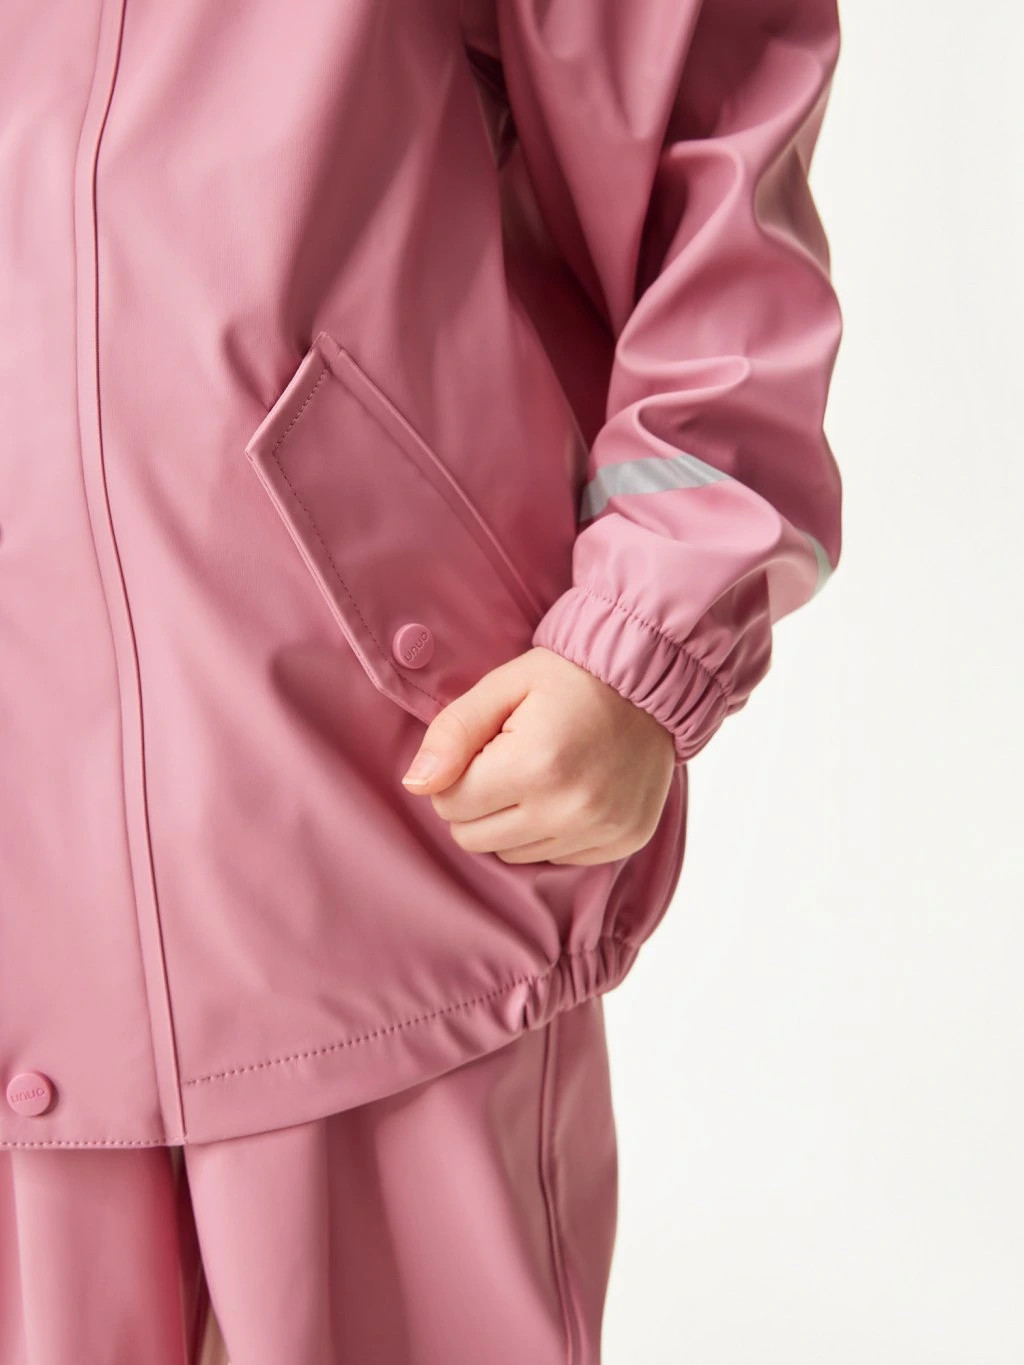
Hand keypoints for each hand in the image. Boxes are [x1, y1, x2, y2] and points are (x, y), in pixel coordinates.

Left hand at [399, 645, 676, 864]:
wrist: (651, 681)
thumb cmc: (570, 678)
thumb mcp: (503, 686)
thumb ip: (453, 732)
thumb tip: (416, 784)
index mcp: (535, 765)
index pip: (450, 804)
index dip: (456, 774)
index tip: (484, 749)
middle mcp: (570, 809)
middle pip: (475, 839)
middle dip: (478, 803)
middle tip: (508, 762)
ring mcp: (600, 831)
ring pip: (512, 855)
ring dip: (513, 821)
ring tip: (541, 774)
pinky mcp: (622, 842)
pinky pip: (556, 859)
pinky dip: (551, 831)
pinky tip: (569, 792)